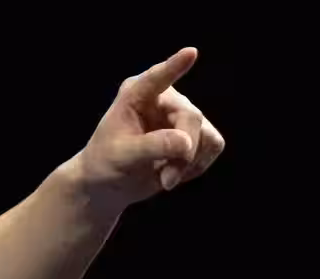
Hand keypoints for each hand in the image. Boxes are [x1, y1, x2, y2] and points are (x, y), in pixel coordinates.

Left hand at [75, 47, 225, 208]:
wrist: (110, 183)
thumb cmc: (106, 163)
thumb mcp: (121, 156)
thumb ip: (151, 146)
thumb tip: (186, 142)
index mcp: (136, 95)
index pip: (156, 78)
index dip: (174, 66)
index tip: (190, 53)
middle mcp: (164, 98)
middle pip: (191, 118)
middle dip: (183, 153)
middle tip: (166, 180)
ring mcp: (182, 114)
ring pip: (206, 134)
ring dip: (189, 163)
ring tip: (164, 177)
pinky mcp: (197, 132)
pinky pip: (213, 145)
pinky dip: (197, 166)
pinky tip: (175, 172)